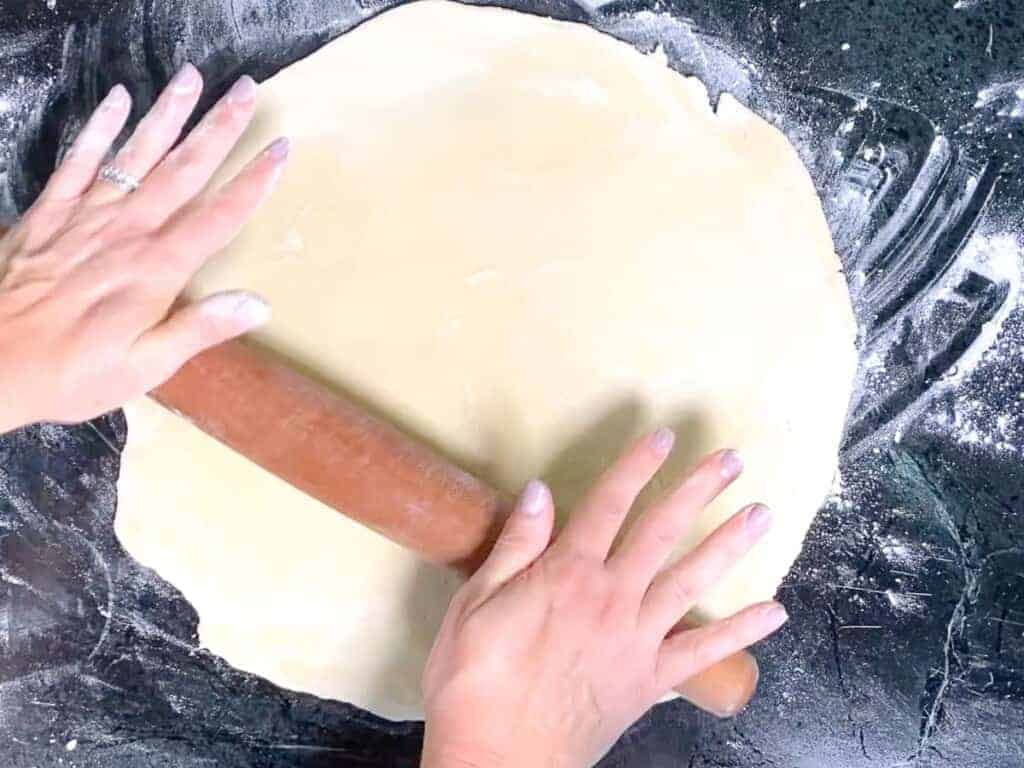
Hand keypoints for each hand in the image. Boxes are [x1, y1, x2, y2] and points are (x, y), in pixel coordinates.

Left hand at [0, 64, 287, 432]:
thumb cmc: (72, 373)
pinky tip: (119, 100)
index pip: (218, 217)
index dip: (253, 182)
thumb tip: (258, 304)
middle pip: (183, 170)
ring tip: (192, 78)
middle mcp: (127, 232)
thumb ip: (199, 329)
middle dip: (218, 129)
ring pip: (136, 154)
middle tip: (245, 91)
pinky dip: (99, 128)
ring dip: (167, 114)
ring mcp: (87, 216)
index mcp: (156, 269)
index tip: (280, 149)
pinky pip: (79, 161)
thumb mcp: (144, 367)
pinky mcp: (49, 213)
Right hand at [422, 431, 786, 767]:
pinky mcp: (651, 681)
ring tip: (761, 514)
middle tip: (731, 460)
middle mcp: (612, 597)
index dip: (638, 466)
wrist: (499, 759)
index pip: (610, 503)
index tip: (664, 436)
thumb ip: (516, 546)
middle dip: (698, 491)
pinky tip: (774, 612)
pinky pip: (704, 652)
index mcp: (566, 573)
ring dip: (729, 545)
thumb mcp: (475, 604)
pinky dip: (741, 633)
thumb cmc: (473, 682)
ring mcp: (638, 640)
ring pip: (693, 581)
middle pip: (662, 532)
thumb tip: (543, 491)